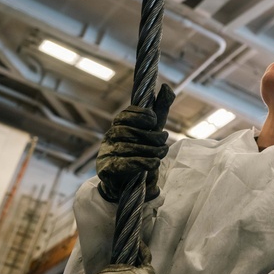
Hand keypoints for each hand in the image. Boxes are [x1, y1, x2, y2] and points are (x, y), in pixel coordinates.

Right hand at [96, 84, 174, 201]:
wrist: (129, 186)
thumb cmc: (142, 153)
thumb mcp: (154, 131)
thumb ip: (160, 110)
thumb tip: (167, 87)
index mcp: (119, 126)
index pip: (125, 115)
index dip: (141, 115)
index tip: (154, 121)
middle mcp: (109, 138)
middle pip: (128, 132)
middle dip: (151, 137)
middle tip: (164, 143)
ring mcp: (106, 154)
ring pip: (128, 147)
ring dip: (150, 151)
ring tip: (160, 155)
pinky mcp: (106, 170)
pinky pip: (124, 163)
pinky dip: (142, 163)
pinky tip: (153, 163)